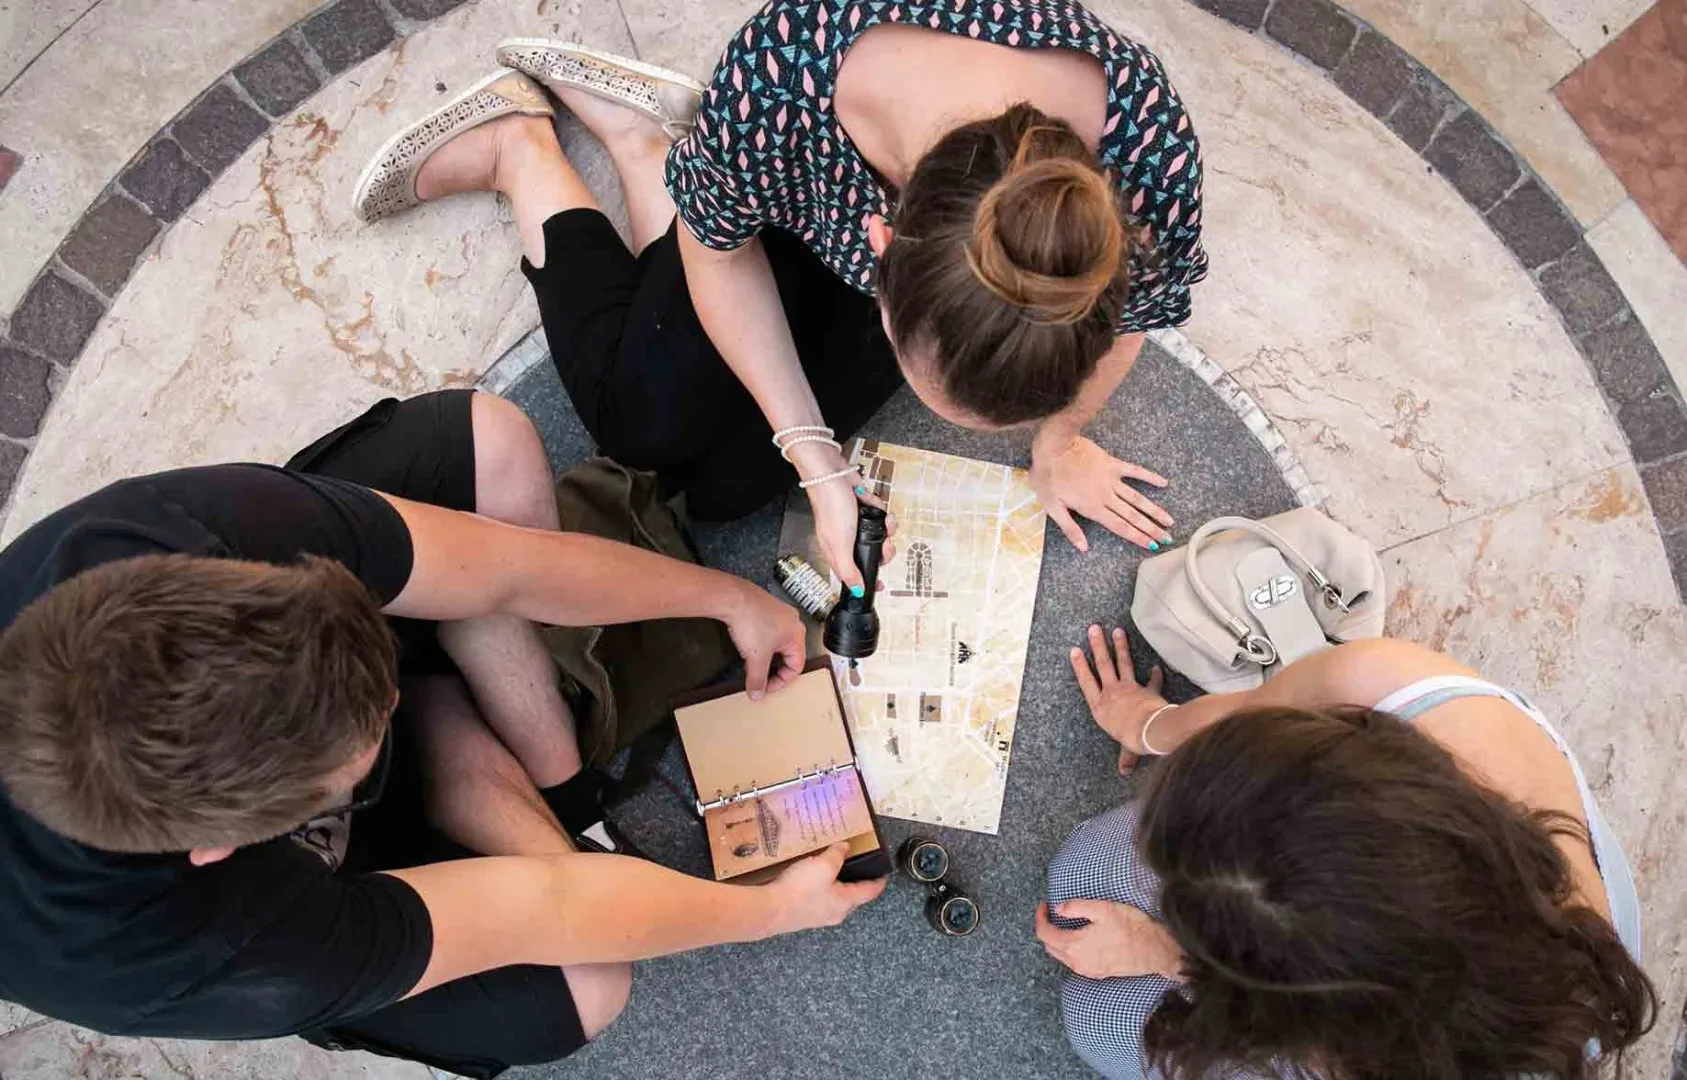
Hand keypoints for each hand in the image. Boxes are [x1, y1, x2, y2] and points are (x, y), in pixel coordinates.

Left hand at [720, 581, 806, 699]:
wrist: (732, 598)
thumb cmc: (750, 622)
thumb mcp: (755, 658)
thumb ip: (758, 679)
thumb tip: (757, 694)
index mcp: (797, 634)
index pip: (796, 666)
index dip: (781, 681)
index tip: (766, 687)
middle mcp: (792, 621)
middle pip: (788, 654)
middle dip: (774, 668)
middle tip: (761, 676)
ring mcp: (779, 612)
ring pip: (777, 643)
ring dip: (766, 656)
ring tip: (753, 661)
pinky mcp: (765, 607)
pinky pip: (768, 631)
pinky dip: (760, 642)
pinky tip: (748, 644)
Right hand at [766, 843, 888, 932]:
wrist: (770, 910)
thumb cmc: (801, 890)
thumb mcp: (823, 865)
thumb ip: (837, 855)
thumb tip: (845, 848)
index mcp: (846, 901)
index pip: (871, 891)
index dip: (879, 881)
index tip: (884, 874)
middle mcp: (836, 913)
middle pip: (854, 897)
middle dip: (857, 883)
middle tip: (857, 867)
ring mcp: (819, 917)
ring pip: (836, 900)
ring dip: (837, 886)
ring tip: (832, 869)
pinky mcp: (804, 916)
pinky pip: (819, 901)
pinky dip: (822, 890)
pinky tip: (811, 880)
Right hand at [793, 443, 894, 592]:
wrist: (832, 475)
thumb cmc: (830, 506)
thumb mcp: (839, 545)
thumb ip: (848, 570)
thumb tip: (856, 591)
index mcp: (837, 552)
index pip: (854, 573)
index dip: (868, 580)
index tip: (881, 585)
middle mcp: (848, 539)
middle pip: (874, 553)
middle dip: (885, 549)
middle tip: (886, 543)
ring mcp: (857, 524)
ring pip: (881, 534)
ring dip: (887, 527)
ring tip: (884, 521)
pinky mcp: (864, 508)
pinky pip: (880, 515)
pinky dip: (880, 510)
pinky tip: (873, 505)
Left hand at [1031, 430, 1172, 552]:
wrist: (1053, 446)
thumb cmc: (1047, 477)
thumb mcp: (1052, 507)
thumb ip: (1070, 528)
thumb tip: (1083, 548)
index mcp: (1092, 508)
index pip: (1119, 527)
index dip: (1136, 537)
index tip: (1152, 546)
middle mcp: (1106, 496)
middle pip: (1133, 516)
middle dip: (1151, 529)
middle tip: (1168, 539)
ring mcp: (1111, 479)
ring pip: (1137, 498)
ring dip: (1154, 510)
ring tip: (1169, 521)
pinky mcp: (1112, 463)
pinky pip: (1135, 471)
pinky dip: (1150, 477)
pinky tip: (1164, 482)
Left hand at [1035, 899, 1183, 980]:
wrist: (1155, 951)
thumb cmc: (1132, 928)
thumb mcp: (1103, 909)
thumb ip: (1076, 907)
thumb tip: (1058, 908)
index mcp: (1075, 946)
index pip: (1045, 934)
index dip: (1040, 917)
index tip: (1044, 904)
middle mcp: (1078, 962)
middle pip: (1050, 947)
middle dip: (1047, 929)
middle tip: (1052, 912)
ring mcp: (1088, 970)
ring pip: (1062, 955)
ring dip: (1058, 940)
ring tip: (1065, 922)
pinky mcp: (1098, 973)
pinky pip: (1075, 962)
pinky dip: (1070, 949)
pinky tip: (1081, 937)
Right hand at [1070, 625, 1168, 773]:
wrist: (1151, 730)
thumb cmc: (1132, 738)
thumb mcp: (1126, 749)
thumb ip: (1126, 756)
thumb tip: (1125, 771)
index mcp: (1101, 707)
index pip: (1087, 682)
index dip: (1080, 666)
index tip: (1075, 650)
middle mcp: (1112, 694)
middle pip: (1103, 665)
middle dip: (1098, 646)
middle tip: (1094, 629)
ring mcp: (1130, 688)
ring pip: (1123, 663)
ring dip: (1120, 646)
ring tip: (1116, 630)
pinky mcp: (1147, 689)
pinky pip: (1151, 680)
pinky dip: (1154, 674)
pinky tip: (1155, 665)